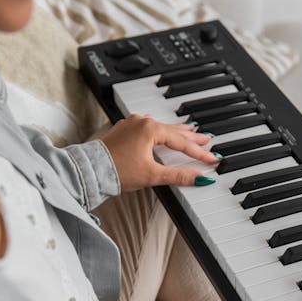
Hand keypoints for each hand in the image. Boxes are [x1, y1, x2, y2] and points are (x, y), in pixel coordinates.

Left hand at [100, 114, 219, 190]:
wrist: (90, 171)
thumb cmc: (115, 171)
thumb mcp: (152, 175)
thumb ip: (178, 175)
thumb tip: (199, 178)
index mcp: (150, 129)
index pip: (182, 142)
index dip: (199, 152)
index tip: (211, 158)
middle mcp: (141, 122)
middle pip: (174, 130)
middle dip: (191, 136)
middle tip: (207, 139)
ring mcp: (131, 125)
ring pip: (161, 127)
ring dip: (176, 131)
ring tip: (190, 130)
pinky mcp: (123, 131)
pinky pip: (147, 127)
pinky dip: (160, 131)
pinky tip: (162, 131)